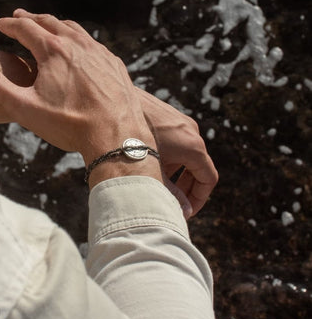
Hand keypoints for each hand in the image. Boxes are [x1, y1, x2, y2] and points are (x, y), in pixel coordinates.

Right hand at [0, 10, 157, 172]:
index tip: (0, 23)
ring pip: (74, 29)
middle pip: (50, 22)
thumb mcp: (24, 107)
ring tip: (48, 25)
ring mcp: (99, 52)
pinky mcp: (114, 64)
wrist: (116, 136)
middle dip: (32, 18)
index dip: (10, 24)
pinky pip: (93, 43)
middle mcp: (77, 44)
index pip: (25, 28)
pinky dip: (79, 39)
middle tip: (20, 16)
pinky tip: (80, 48)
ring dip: (57, 24)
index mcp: (52, 50)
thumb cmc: (69, 124)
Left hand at [136, 89, 217, 215]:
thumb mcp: (151, 172)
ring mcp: (179, 122)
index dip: (198, 199)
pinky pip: (176, 143)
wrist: (109, 106)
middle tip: (170, 203)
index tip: (185, 211)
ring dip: (175, 174)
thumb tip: (182, 212)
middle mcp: (191, 132)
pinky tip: (146, 165)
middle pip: (199, 167)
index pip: (209, 179)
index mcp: (193, 146)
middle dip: (186, 189)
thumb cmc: (130, 142)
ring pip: (185, 156)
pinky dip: (168, 159)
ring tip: (156, 185)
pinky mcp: (167, 117)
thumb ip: (169, 193)